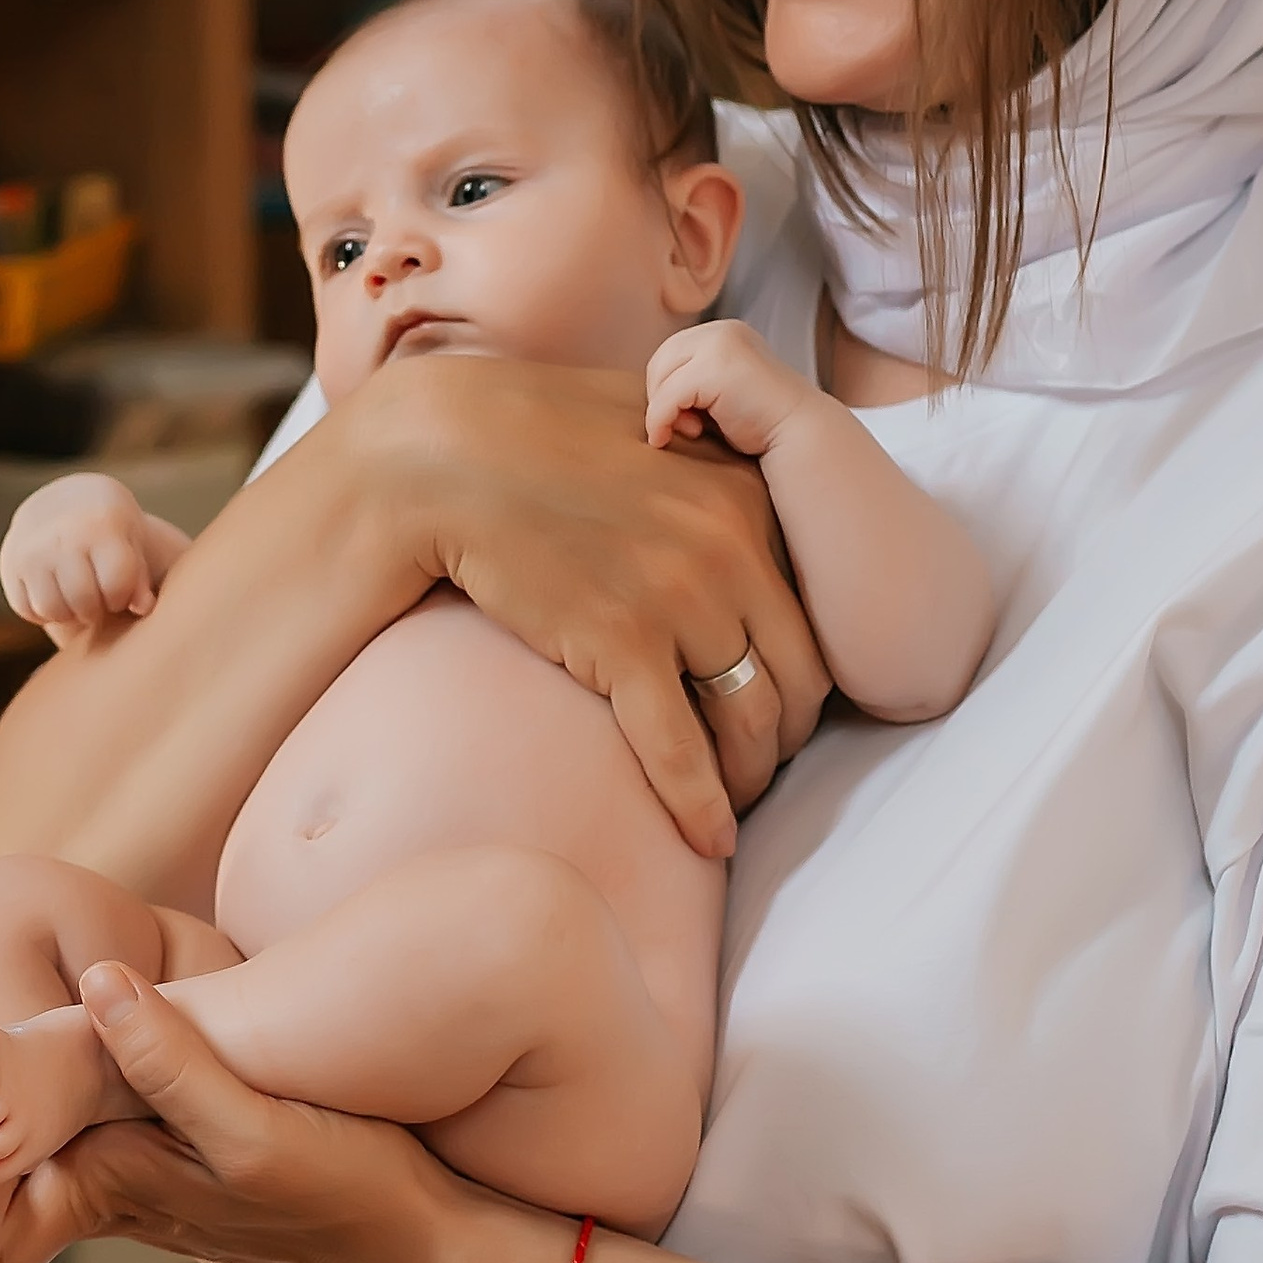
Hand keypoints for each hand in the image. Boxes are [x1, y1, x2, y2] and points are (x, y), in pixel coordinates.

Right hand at [0, 473, 190, 638]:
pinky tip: (57, 593)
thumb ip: (140, 579)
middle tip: (98, 598)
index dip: (122, 596)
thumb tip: (143, 608)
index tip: (120, 588)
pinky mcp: (10, 566)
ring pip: (52, 610)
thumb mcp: (132, 544)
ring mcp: (31, 551)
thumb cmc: (111, 531)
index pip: (115, 585)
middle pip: (83, 602)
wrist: (64, 503)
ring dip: (68, 613)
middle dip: (96, 609)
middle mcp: (62, 536)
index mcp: (101, 526)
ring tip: (78, 597)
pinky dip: (43, 611)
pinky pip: (27, 609)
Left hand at [0, 964, 444, 1262]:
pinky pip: (94, 1131)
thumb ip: (174, 1064)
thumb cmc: (341, 1188)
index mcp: (117, 1175)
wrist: (408, 1237)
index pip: (4, 1140)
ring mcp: (147, 1175)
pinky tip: (36, 1080)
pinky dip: (45, 1114)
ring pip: (48, 1140)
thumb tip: (97, 985)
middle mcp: (118, 1182)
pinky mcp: (180, 1158)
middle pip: (12, 1146)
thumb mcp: (257, 1131)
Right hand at [338, 356, 830, 858]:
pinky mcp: (623, 642)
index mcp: (751, 493)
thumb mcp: (657, 421)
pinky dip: (700, 806)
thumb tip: (742, 498)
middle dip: (786, 736)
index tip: (784, 707)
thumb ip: (714, 462)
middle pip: (800, 677)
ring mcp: (683, 595)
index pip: (816, 613)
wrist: (446, 452)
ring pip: (751, 723)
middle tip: (760, 767)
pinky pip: (682, 750)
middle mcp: (735, 544)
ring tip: (733, 808)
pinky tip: (708, 841)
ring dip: (748, 780)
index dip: (807, 674)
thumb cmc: (538, 434)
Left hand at [645, 319, 813, 461]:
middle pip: (661, 360)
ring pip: (661, 376)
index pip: (673, 353)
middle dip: (661, 396)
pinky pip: (667, 396)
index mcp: (725, 333)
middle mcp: (722, 331)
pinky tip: (669, 437)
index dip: (667, 387)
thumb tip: (651, 393)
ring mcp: (719, 346)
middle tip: (685, 427)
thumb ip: (694, 381)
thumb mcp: (722, 390)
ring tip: (690, 430)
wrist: (800, 434)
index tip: (685, 418)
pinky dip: (660, 420)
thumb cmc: (762, 422)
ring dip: (662, 409)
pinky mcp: (714, 369)